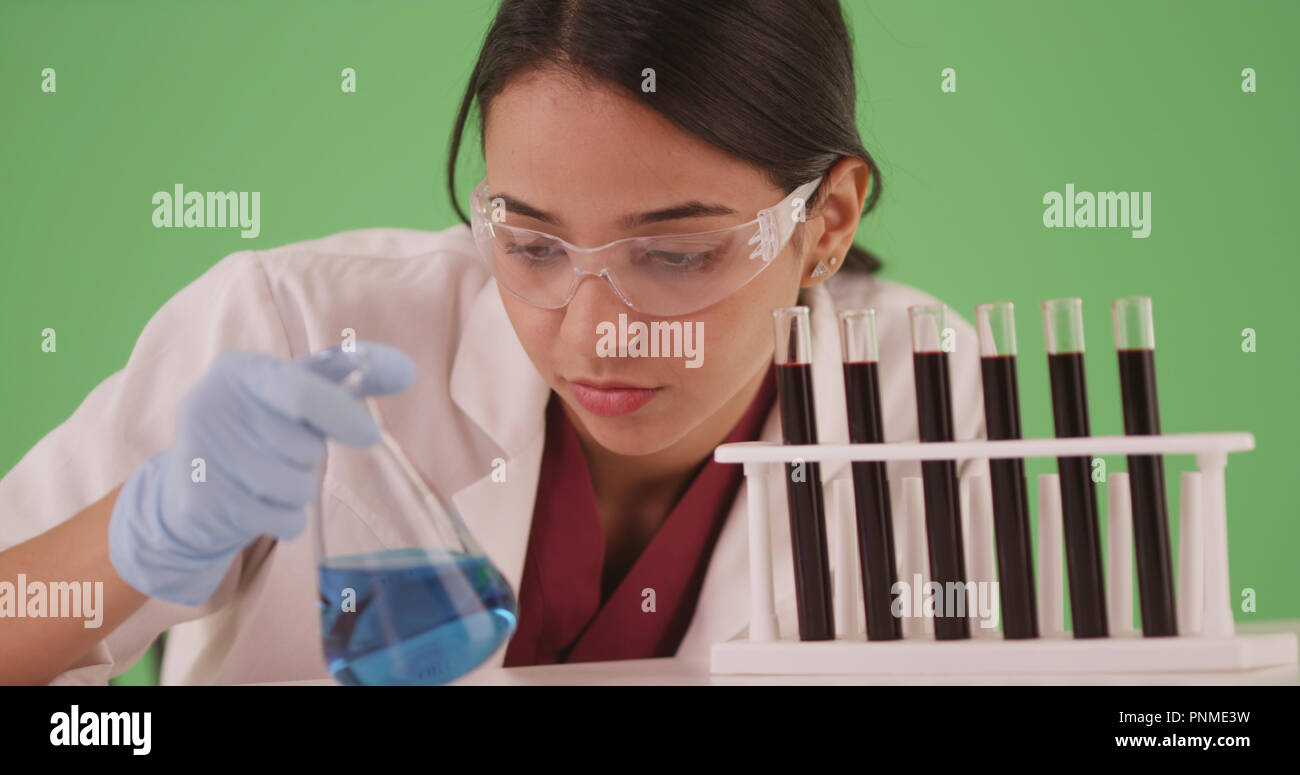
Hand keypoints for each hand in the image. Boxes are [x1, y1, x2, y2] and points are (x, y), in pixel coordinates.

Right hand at [108, 341, 414, 604]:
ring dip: (299, 492)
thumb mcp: (301, 395)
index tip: (370, 434)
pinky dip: (286, 520)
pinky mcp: (200, 503)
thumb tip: (408, 369)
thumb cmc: (262, 430)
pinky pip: (281, 520)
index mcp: (240, 370)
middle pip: (304, 448)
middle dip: (309, 458)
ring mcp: (200, 456)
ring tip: (271, 480)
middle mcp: (211, 405)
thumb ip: (355, 378)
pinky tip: (261, 507)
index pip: (301, 392)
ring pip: (296, 488)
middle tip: (284, 454)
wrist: (190, 489)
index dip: (341, 415)